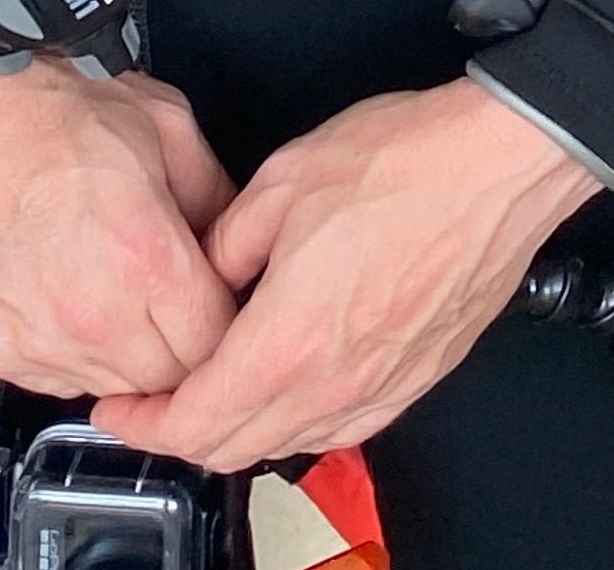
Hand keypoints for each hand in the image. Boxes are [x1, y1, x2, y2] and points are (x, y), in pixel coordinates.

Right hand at [0, 42, 237, 397]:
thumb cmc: (40, 106)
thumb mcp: (163, 122)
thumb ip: (215, 193)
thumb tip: (232, 235)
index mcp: (145, 262)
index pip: (218, 345)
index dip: (227, 321)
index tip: (219, 297)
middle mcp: (91, 317)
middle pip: (168, 381)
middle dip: (181, 343)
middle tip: (169, 292)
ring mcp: (36, 343)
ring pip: (111, 388)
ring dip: (126, 352)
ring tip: (111, 285)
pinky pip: (53, 381)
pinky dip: (70, 351)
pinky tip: (66, 293)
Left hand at [91, 78, 599, 470]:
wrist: (496, 165)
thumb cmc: (405, 164)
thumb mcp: (282, 182)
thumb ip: (226, 243)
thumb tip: (206, 274)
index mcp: (290, 339)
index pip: (196, 422)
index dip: (143, 421)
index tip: (117, 404)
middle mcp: (336, 383)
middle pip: (236, 449)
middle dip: (180, 433)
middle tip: (151, 399)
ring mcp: (381, 388)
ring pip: (288, 444)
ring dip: (239, 429)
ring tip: (212, 385)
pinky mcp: (416, 379)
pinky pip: (340, 427)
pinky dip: (296, 421)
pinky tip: (289, 381)